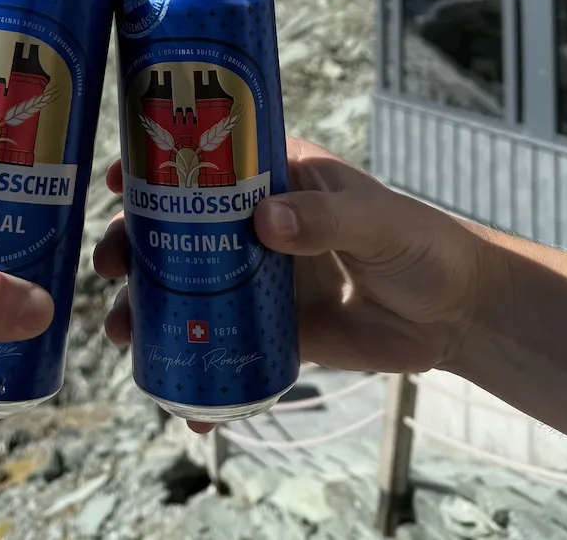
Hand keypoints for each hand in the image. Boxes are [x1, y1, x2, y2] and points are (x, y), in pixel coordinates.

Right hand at [93, 138, 486, 379]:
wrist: (458, 313)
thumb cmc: (420, 242)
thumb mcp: (376, 219)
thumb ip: (325, 218)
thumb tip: (266, 219)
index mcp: (277, 175)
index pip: (205, 160)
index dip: (156, 167)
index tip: (117, 182)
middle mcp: (258, 222)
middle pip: (180, 229)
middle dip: (135, 247)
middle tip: (108, 268)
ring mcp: (262, 278)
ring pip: (190, 290)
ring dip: (151, 310)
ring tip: (124, 334)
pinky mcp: (277, 331)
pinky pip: (227, 350)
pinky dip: (203, 377)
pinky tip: (186, 405)